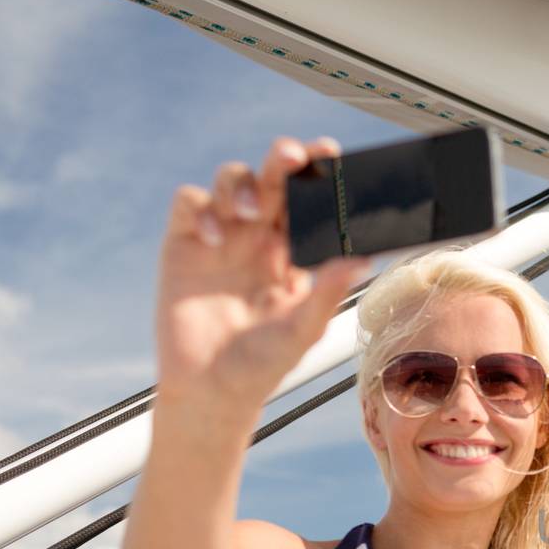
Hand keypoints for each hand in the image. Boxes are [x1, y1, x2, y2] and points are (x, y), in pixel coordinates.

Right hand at [155, 136, 368, 406]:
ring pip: (230, 179)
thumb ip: (328, 292)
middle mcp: (260, 236)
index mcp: (295, 251)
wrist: (212, 392)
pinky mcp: (183, 245)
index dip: (319, 174)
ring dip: (240, 181)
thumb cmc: (263, 364)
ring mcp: (221, 237)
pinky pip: (190, 204)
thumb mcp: (303, 329)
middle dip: (283, 159)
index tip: (334, 156)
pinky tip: (214, 238)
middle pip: (273, 177)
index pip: (311, 200)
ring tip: (247, 210)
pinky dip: (201, 209)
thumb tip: (364, 259)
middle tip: (293, 156)